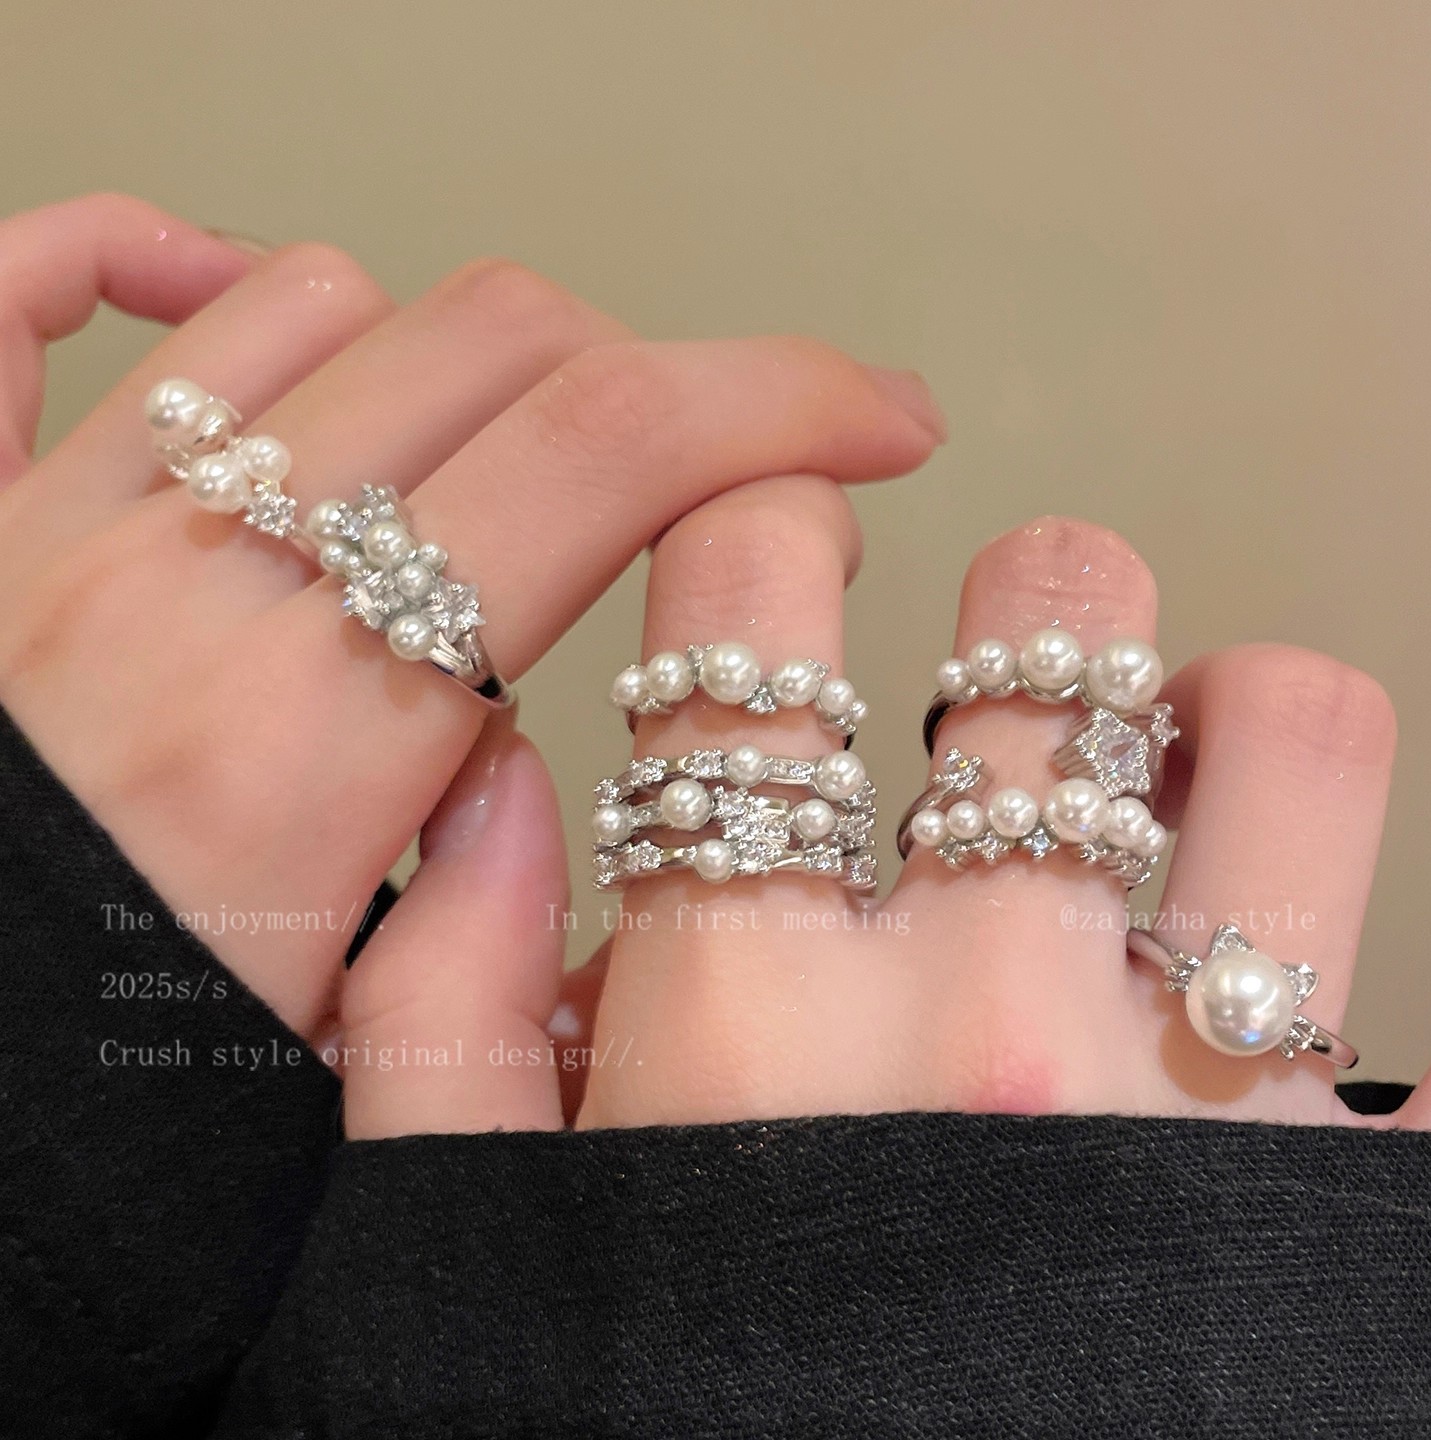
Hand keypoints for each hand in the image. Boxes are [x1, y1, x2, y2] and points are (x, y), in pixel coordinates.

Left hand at [0, 193, 943, 1057]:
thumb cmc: (65, 1123)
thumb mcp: (333, 1095)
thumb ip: (465, 925)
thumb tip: (517, 760)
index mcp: (310, 744)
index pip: (612, 461)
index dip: (787, 404)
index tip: (879, 423)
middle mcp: (192, 593)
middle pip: (507, 348)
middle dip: (682, 369)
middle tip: (738, 449)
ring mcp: (57, 529)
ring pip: (329, 303)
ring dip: (474, 356)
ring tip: (521, 458)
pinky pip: (39, 292)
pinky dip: (157, 255)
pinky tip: (236, 291)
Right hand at [337, 495, 1430, 1135]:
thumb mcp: (482, 1262)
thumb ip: (440, 1014)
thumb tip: (483, 780)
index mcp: (745, 1028)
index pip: (748, 631)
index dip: (757, 523)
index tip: (776, 546)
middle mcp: (978, 1025)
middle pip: (1052, 624)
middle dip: (1020, 613)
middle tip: (995, 680)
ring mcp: (1193, 1107)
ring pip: (1283, 729)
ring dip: (1220, 713)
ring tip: (1163, 773)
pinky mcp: (1336, 1205)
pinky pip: (1405, 984)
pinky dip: (1330, 930)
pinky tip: (1251, 973)